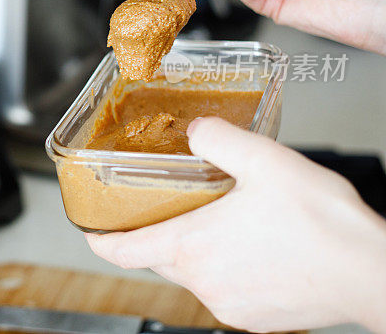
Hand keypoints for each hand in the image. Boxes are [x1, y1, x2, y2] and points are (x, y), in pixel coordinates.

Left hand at [85, 117, 385, 332]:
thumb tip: (194, 131)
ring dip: (198, 247)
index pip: (122, 251)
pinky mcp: (253, 318)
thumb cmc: (322, 224)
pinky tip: (252, 246)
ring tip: (224, 219)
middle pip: (158, 257)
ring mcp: (228, 305)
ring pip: (193, 272)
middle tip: (167, 206)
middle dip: (156, 232)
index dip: (98, 239)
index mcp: (192, 246)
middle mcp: (203, 282)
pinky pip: (223, 288)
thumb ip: (217, 139)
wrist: (371, 273)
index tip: (89, 230)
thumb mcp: (263, 160)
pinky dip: (225, 267)